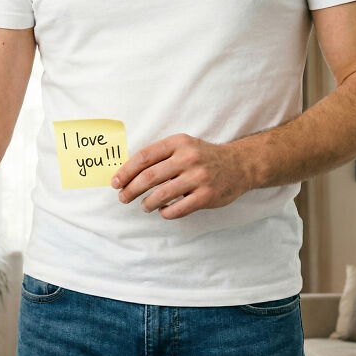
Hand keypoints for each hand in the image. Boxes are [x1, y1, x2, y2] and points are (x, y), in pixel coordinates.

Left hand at [111, 134, 255, 218]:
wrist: (240, 164)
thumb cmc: (204, 157)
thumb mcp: (184, 146)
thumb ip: (160, 156)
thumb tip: (128, 174)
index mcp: (178, 143)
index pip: (144, 157)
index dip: (126, 171)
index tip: (115, 182)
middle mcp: (188, 158)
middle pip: (149, 177)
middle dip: (130, 190)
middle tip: (123, 198)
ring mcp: (198, 177)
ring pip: (161, 195)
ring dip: (147, 203)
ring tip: (144, 206)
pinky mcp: (207, 195)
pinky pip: (178, 209)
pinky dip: (165, 212)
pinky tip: (163, 211)